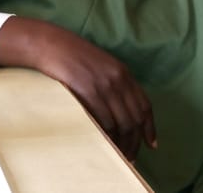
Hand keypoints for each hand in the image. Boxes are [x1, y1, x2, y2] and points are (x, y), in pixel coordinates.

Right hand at [0, 16, 156, 160]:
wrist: (51, 45)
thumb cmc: (72, 57)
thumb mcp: (100, 66)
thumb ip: (114, 83)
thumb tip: (123, 110)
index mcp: (123, 72)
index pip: (145, 105)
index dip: (150, 127)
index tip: (151, 144)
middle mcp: (118, 79)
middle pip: (135, 118)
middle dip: (135, 141)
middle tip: (130, 158)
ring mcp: (104, 86)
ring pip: (122, 123)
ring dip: (121, 144)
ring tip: (118, 156)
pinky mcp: (89, 92)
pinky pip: (104, 121)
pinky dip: (107, 136)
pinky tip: (104, 144)